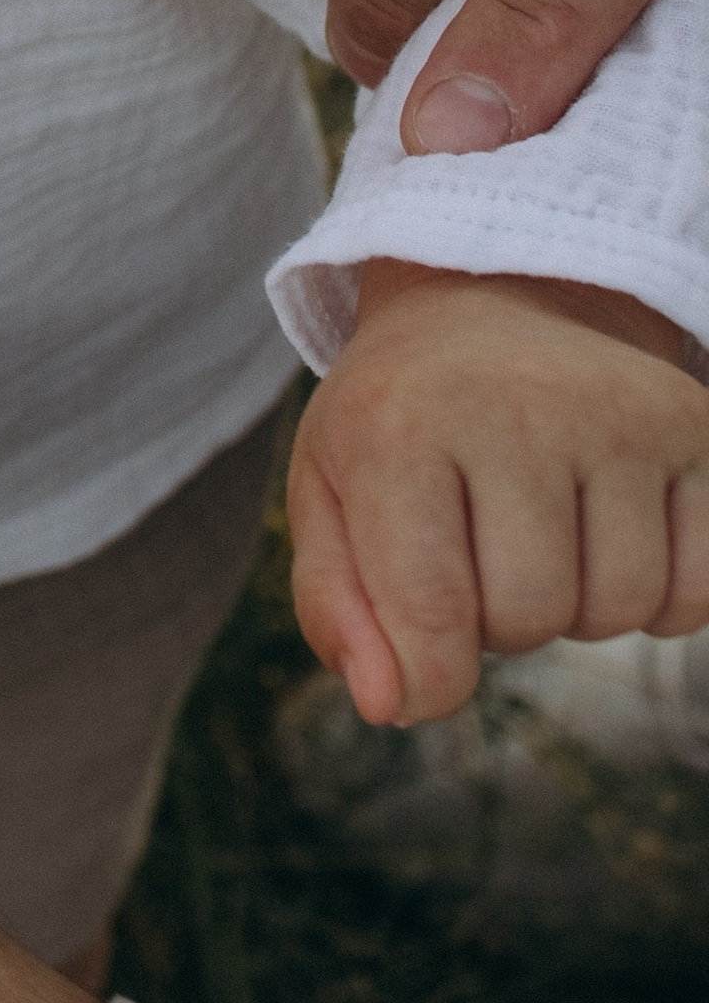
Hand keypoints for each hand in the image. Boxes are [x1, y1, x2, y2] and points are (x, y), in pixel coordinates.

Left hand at [289, 258, 708, 725]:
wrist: (487, 295)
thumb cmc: (399, 416)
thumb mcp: (330, 491)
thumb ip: (337, 606)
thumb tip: (393, 707)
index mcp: (400, 424)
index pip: (432, 617)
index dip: (428, 678)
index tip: (424, 670)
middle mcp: (516, 404)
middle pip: (530, 620)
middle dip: (498, 619)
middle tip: (478, 547)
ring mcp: (618, 411)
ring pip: (618, 611)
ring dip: (576, 607)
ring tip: (538, 532)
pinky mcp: (695, 426)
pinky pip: (695, 595)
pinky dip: (655, 598)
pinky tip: (607, 534)